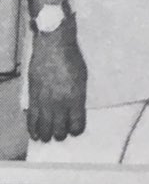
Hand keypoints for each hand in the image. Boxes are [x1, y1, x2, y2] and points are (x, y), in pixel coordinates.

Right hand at [27, 18, 86, 141]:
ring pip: (44, 128)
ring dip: (47, 135)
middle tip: (61, 133)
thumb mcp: (82, 78)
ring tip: (48, 137)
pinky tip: (35, 135)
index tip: (76, 130)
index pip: (77, 124)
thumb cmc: (72, 58)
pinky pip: (31, 119)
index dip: (76, 130)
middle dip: (61, 134)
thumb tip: (74, 110)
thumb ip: (78, 96)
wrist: (53, 46)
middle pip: (60, 130)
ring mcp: (45, 102)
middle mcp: (60, 103)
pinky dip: (33, 129)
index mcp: (76, 98)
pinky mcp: (32, 98)